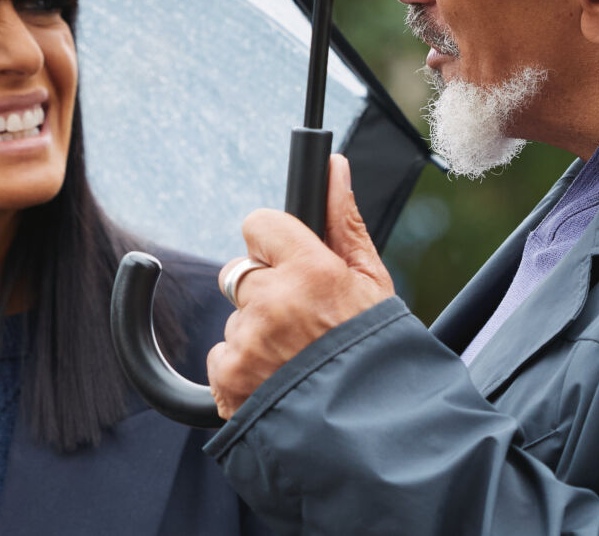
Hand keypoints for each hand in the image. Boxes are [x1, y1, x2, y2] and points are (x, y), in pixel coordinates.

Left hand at [208, 154, 392, 420]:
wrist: (370, 430)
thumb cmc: (376, 351)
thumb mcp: (373, 282)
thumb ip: (342, 221)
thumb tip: (332, 167)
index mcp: (311, 271)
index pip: (259, 225)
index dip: (274, 244)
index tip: (289, 262)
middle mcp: (273, 302)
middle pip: (241, 273)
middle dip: (264, 291)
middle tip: (301, 321)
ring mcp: (246, 342)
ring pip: (235, 318)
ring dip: (257, 333)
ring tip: (297, 358)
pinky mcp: (226, 379)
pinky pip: (222, 356)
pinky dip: (242, 368)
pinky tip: (278, 379)